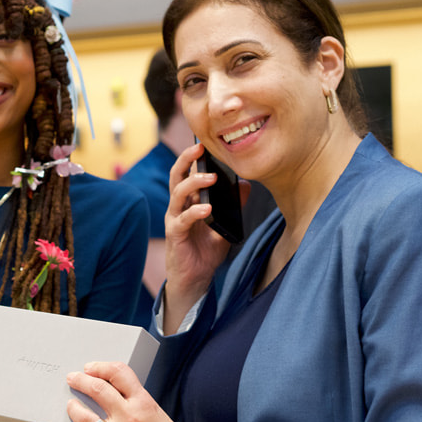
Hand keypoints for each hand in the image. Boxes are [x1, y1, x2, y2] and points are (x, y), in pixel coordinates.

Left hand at [54, 362, 181, 421]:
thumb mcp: (153, 410)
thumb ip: (132, 399)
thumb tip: (105, 388)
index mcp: (142, 402)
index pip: (119, 373)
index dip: (101, 366)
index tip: (90, 367)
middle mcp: (127, 417)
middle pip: (98, 390)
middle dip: (80, 380)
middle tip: (72, 378)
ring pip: (83, 417)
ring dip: (72, 407)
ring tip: (70, 404)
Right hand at [162, 143, 246, 332]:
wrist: (196, 279)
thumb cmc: (206, 251)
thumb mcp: (226, 225)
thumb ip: (234, 206)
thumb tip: (246, 185)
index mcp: (188, 201)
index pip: (187, 172)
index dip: (193, 157)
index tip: (205, 141)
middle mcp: (178, 206)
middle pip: (176, 176)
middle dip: (186, 160)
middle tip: (200, 148)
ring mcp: (175, 220)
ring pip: (177, 194)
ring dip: (193, 183)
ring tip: (210, 178)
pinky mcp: (175, 236)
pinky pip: (182, 220)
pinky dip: (194, 212)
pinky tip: (207, 209)